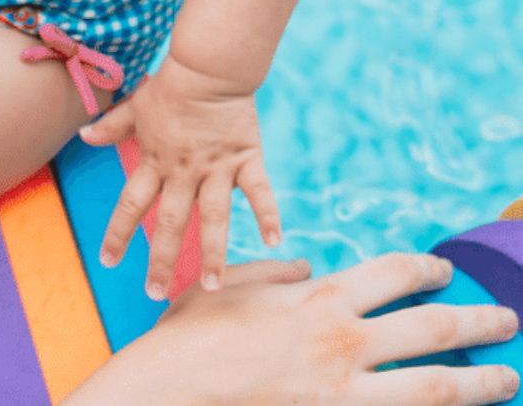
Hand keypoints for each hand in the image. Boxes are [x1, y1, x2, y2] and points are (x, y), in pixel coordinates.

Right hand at [63, 255, 519, 405]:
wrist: (169, 393)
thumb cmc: (190, 338)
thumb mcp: (229, 286)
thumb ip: (274, 271)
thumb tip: (306, 263)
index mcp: (319, 298)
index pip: (393, 274)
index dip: (427, 269)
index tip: (447, 270)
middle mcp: (343, 342)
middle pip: (432, 329)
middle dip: (477, 322)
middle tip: (507, 320)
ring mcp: (344, 393)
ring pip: (434, 388)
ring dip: (480, 382)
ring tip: (509, 378)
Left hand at [81, 55, 277, 294]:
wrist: (207, 66)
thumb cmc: (170, 86)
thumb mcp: (136, 106)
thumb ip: (112, 126)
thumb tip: (83, 136)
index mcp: (155, 161)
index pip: (131, 204)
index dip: (118, 233)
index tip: (109, 261)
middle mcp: (184, 171)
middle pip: (170, 222)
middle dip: (161, 260)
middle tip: (155, 293)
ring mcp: (217, 168)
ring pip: (213, 217)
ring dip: (212, 252)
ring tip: (211, 286)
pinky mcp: (246, 158)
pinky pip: (259, 190)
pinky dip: (268, 213)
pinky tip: (274, 240)